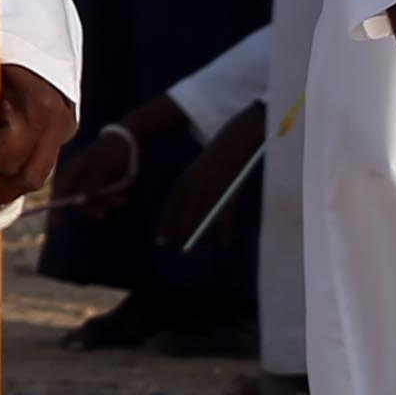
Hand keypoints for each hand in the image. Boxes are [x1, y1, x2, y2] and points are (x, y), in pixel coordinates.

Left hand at [0, 62, 75, 213]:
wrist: (11, 33)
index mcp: (38, 108)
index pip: (12, 161)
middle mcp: (60, 120)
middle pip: (30, 175)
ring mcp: (67, 124)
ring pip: (39, 170)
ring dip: (9, 180)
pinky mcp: (65, 127)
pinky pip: (43, 157)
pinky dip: (20, 165)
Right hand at [46, 98, 181, 213]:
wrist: (128, 141)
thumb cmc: (112, 152)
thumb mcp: (103, 168)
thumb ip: (92, 184)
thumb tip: (82, 200)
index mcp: (72, 170)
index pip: (60, 192)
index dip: (56, 208)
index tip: (56, 225)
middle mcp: (78, 176)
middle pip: (75, 199)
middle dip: (89, 208)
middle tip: (103, 215)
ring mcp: (89, 180)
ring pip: (91, 200)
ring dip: (104, 203)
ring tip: (121, 201)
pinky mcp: (99, 182)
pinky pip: (101, 197)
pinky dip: (110, 200)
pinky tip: (123, 199)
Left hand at [161, 105, 264, 249]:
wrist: (233, 141)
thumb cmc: (216, 160)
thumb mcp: (199, 173)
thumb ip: (193, 190)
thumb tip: (191, 212)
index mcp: (185, 180)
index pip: (172, 206)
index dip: (167, 224)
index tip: (161, 241)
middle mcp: (195, 185)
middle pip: (186, 215)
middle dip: (182, 234)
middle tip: (180, 252)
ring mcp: (212, 188)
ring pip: (204, 217)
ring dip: (204, 236)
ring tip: (203, 251)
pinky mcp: (228, 191)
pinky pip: (224, 215)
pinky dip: (223, 230)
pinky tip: (223, 242)